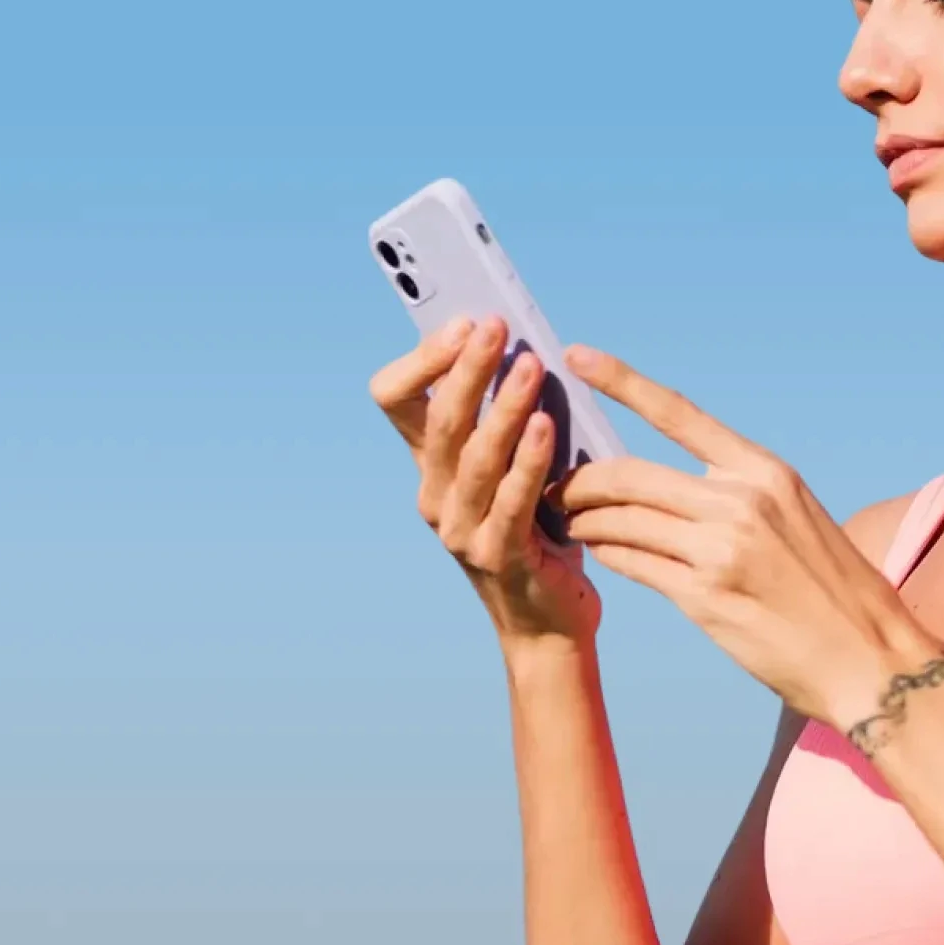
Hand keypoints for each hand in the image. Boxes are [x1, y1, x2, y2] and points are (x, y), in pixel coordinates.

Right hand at [368, 315, 601, 648]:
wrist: (547, 623)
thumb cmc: (538, 531)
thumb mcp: (513, 468)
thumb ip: (510, 418)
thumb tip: (524, 344)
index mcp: (430, 464)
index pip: (394, 399)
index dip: (423, 359)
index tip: (463, 321)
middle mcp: (434, 494)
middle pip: (439, 420)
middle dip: (467, 368)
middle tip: (497, 327)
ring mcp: (461, 529)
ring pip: (475, 456)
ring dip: (504, 407)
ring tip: (531, 367)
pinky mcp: (498, 557)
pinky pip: (511, 500)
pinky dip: (529, 459)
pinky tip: (549, 426)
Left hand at [549, 344, 943, 730]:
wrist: (867, 658)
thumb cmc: (829, 590)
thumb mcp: (793, 518)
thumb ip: (735, 494)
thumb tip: (667, 484)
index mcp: (764, 471)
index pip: (677, 412)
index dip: (621, 380)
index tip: (577, 356)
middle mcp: (741, 500)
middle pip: (628, 474)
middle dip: (580, 479)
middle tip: (555, 486)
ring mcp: (720, 549)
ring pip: (620, 520)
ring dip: (583, 520)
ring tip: (568, 522)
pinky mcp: (704, 596)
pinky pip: (631, 563)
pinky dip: (606, 553)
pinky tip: (599, 552)